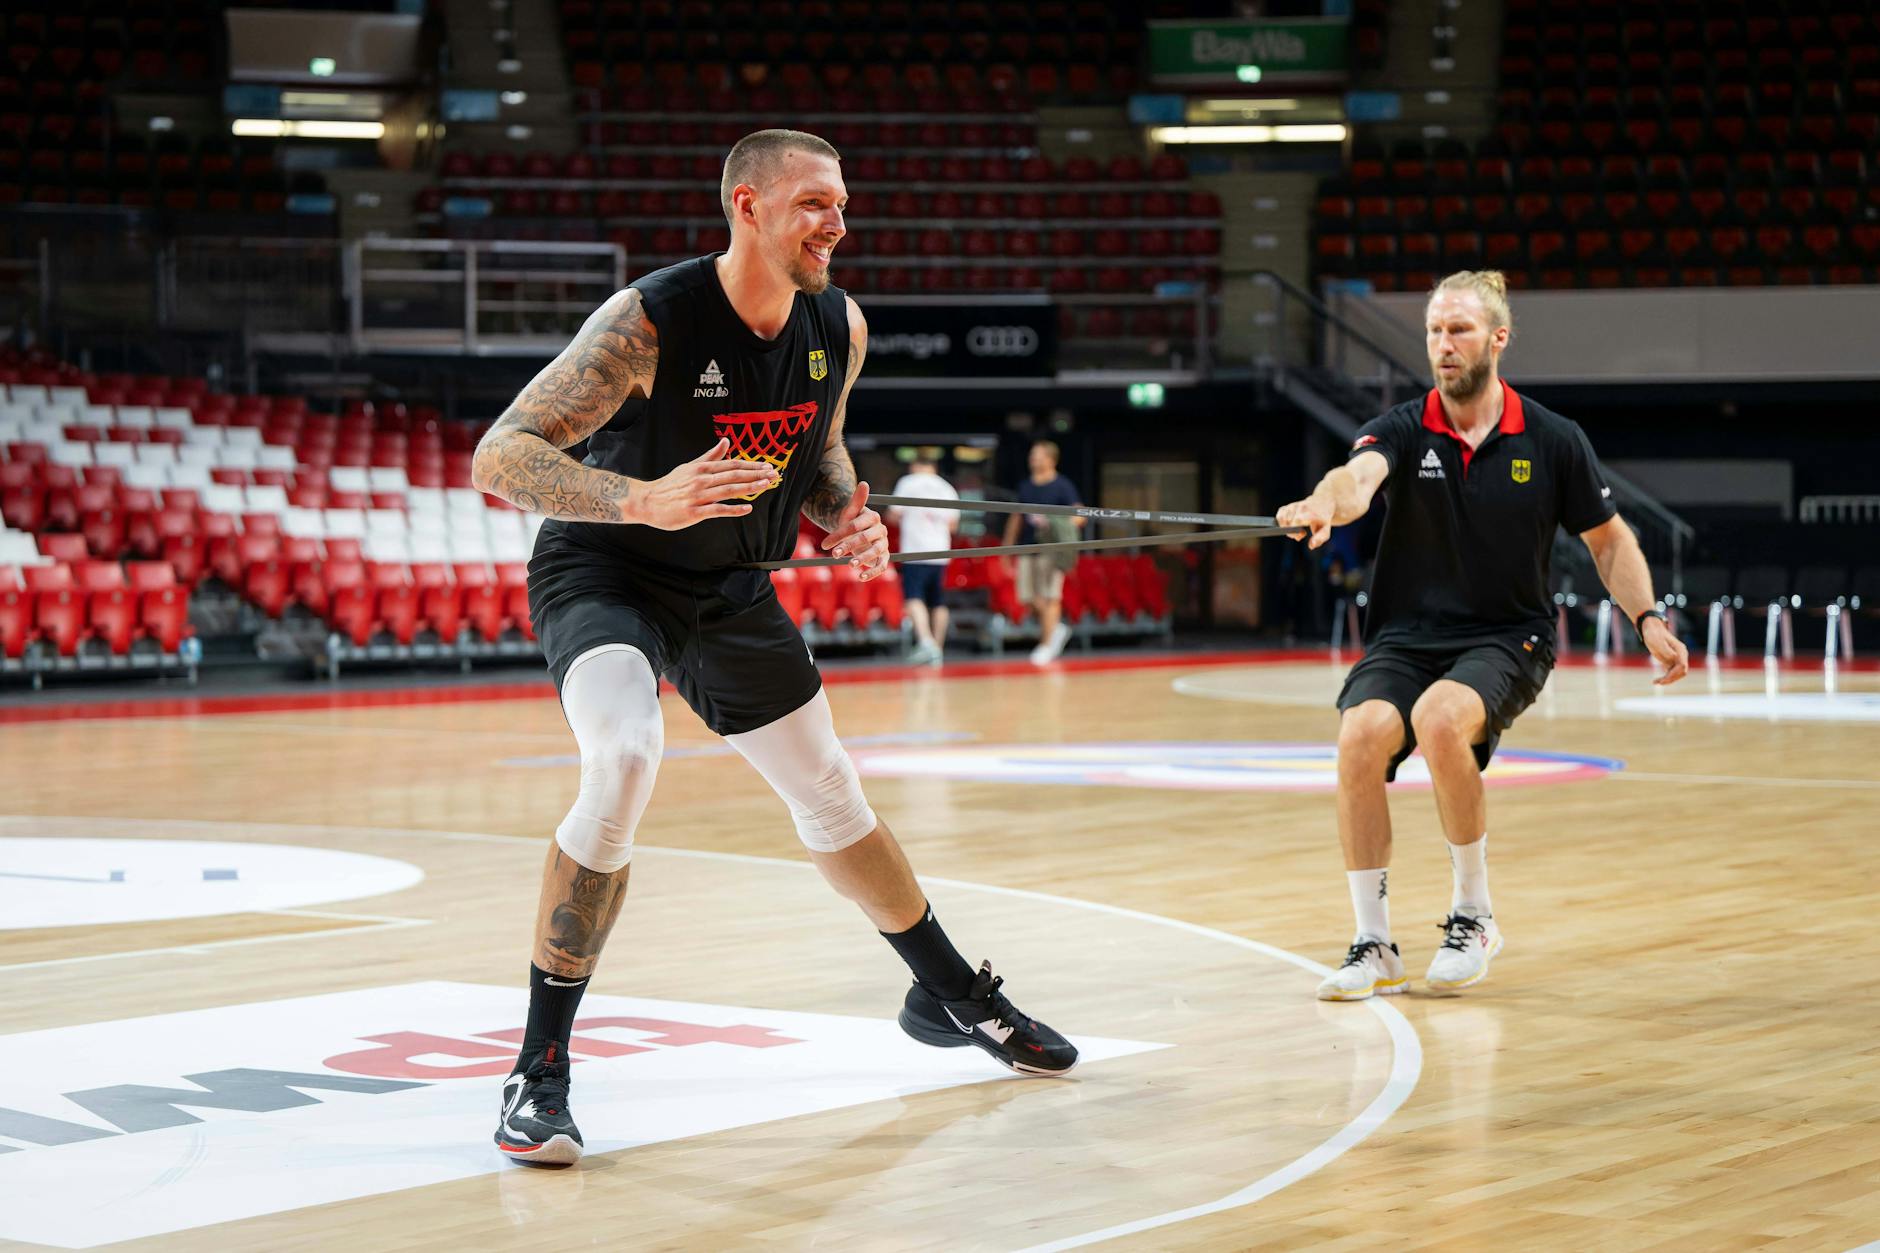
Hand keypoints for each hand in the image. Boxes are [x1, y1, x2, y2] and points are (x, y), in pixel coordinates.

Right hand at [628, 438, 777, 529]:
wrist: (647, 501)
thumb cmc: (670, 485)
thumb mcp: (690, 467)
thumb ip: (710, 456)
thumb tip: (726, 441)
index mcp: (702, 468)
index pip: (732, 465)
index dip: (751, 465)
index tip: (768, 466)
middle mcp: (702, 480)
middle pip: (734, 475)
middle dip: (756, 474)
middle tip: (774, 475)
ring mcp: (698, 496)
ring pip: (729, 490)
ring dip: (749, 487)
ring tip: (766, 486)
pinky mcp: (695, 512)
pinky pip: (718, 510)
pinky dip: (733, 509)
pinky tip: (747, 508)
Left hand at [820, 480, 889, 580]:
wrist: (857, 534)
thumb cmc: (852, 523)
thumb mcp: (850, 513)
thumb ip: (856, 501)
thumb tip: (864, 483)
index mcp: (873, 517)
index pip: (856, 525)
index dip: (840, 534)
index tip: (826, 544)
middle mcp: (881, 530)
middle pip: (865, 538)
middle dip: (849, 546)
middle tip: (834, 554)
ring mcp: (883, 544)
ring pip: (875, 551)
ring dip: (863, 558)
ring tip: (850, 565)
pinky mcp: (884, 558)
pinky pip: (881, 565)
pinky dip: (873, 573)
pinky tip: (861, 578)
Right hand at [1275, 493, 1334, 548]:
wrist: (1322, 503)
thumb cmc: (1323, 519)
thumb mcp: (1325, 529)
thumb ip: (1319, 538)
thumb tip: (1310, 546)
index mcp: (1309, 512)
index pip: (1296, 521)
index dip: (1295, 531)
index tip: (1302, 534)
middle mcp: (1300, 507)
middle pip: (1287, 522)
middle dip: (1291, 532)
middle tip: (1302, 533)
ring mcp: (1292, 505)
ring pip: (1281, 519)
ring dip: (1286, 528)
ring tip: (1296, 528)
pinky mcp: (1287, 506)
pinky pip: (1279, 516)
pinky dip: (1282, 523)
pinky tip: (1290, 524)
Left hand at [1642, 616, 1689, 685]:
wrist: (1651, 629)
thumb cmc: (1654, 634)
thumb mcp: (1657, 641)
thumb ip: (1666, 649)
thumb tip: (1674, 657)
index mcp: (1680, 650)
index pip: (1682, 666)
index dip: (1674, 674)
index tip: (1663, 679)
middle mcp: (1681, 655)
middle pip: (1682, 672)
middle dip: (1672, 679)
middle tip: (1659, 682)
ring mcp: (1676, 658)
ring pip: (1677, 674)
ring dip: (1668, 679)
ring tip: (1656, 682)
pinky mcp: (1671, 661)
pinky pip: (1671, 672)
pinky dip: (1665, 678)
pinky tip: (1656, 681)